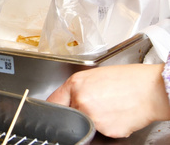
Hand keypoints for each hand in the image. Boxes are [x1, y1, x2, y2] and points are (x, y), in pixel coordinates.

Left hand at [47, 64, 169, 137]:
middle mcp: (81, 101)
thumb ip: (78, 87)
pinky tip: (119, 113)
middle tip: (98, 103)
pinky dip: (109, 125)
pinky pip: (102, 130)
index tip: (55, 110)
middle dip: (80, 110)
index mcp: (76, 84)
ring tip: (111, 106)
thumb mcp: (95, 75)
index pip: (54, 100)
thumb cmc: (128, 79)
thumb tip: (67, 99)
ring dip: (95, 118)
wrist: (152, 90)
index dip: (56, 105)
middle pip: (71, 113)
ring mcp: (93, 117)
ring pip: (87, 122)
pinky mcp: (106, 130)